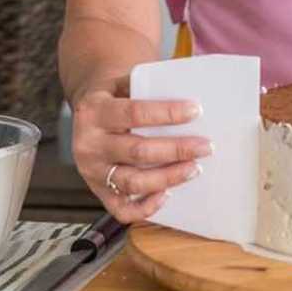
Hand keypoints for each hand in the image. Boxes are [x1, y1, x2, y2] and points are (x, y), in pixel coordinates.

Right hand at [71, 75, 211, 222]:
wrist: (86, 112)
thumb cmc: (115, 96)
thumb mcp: (122, 81)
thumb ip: (148, 88)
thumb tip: (190, 105)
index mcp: (93, 111)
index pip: (134, 113)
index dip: (166, 113)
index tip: (195, 111)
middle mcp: (89, 144)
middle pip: (138, 151)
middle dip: (176, 150)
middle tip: (204, 146)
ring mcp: (92, 172)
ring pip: (133, 182)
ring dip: (168, 177)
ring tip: (193, 168)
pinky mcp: (98, 192)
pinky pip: (122, 209)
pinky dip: (146, 207)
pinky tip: (167, 194)